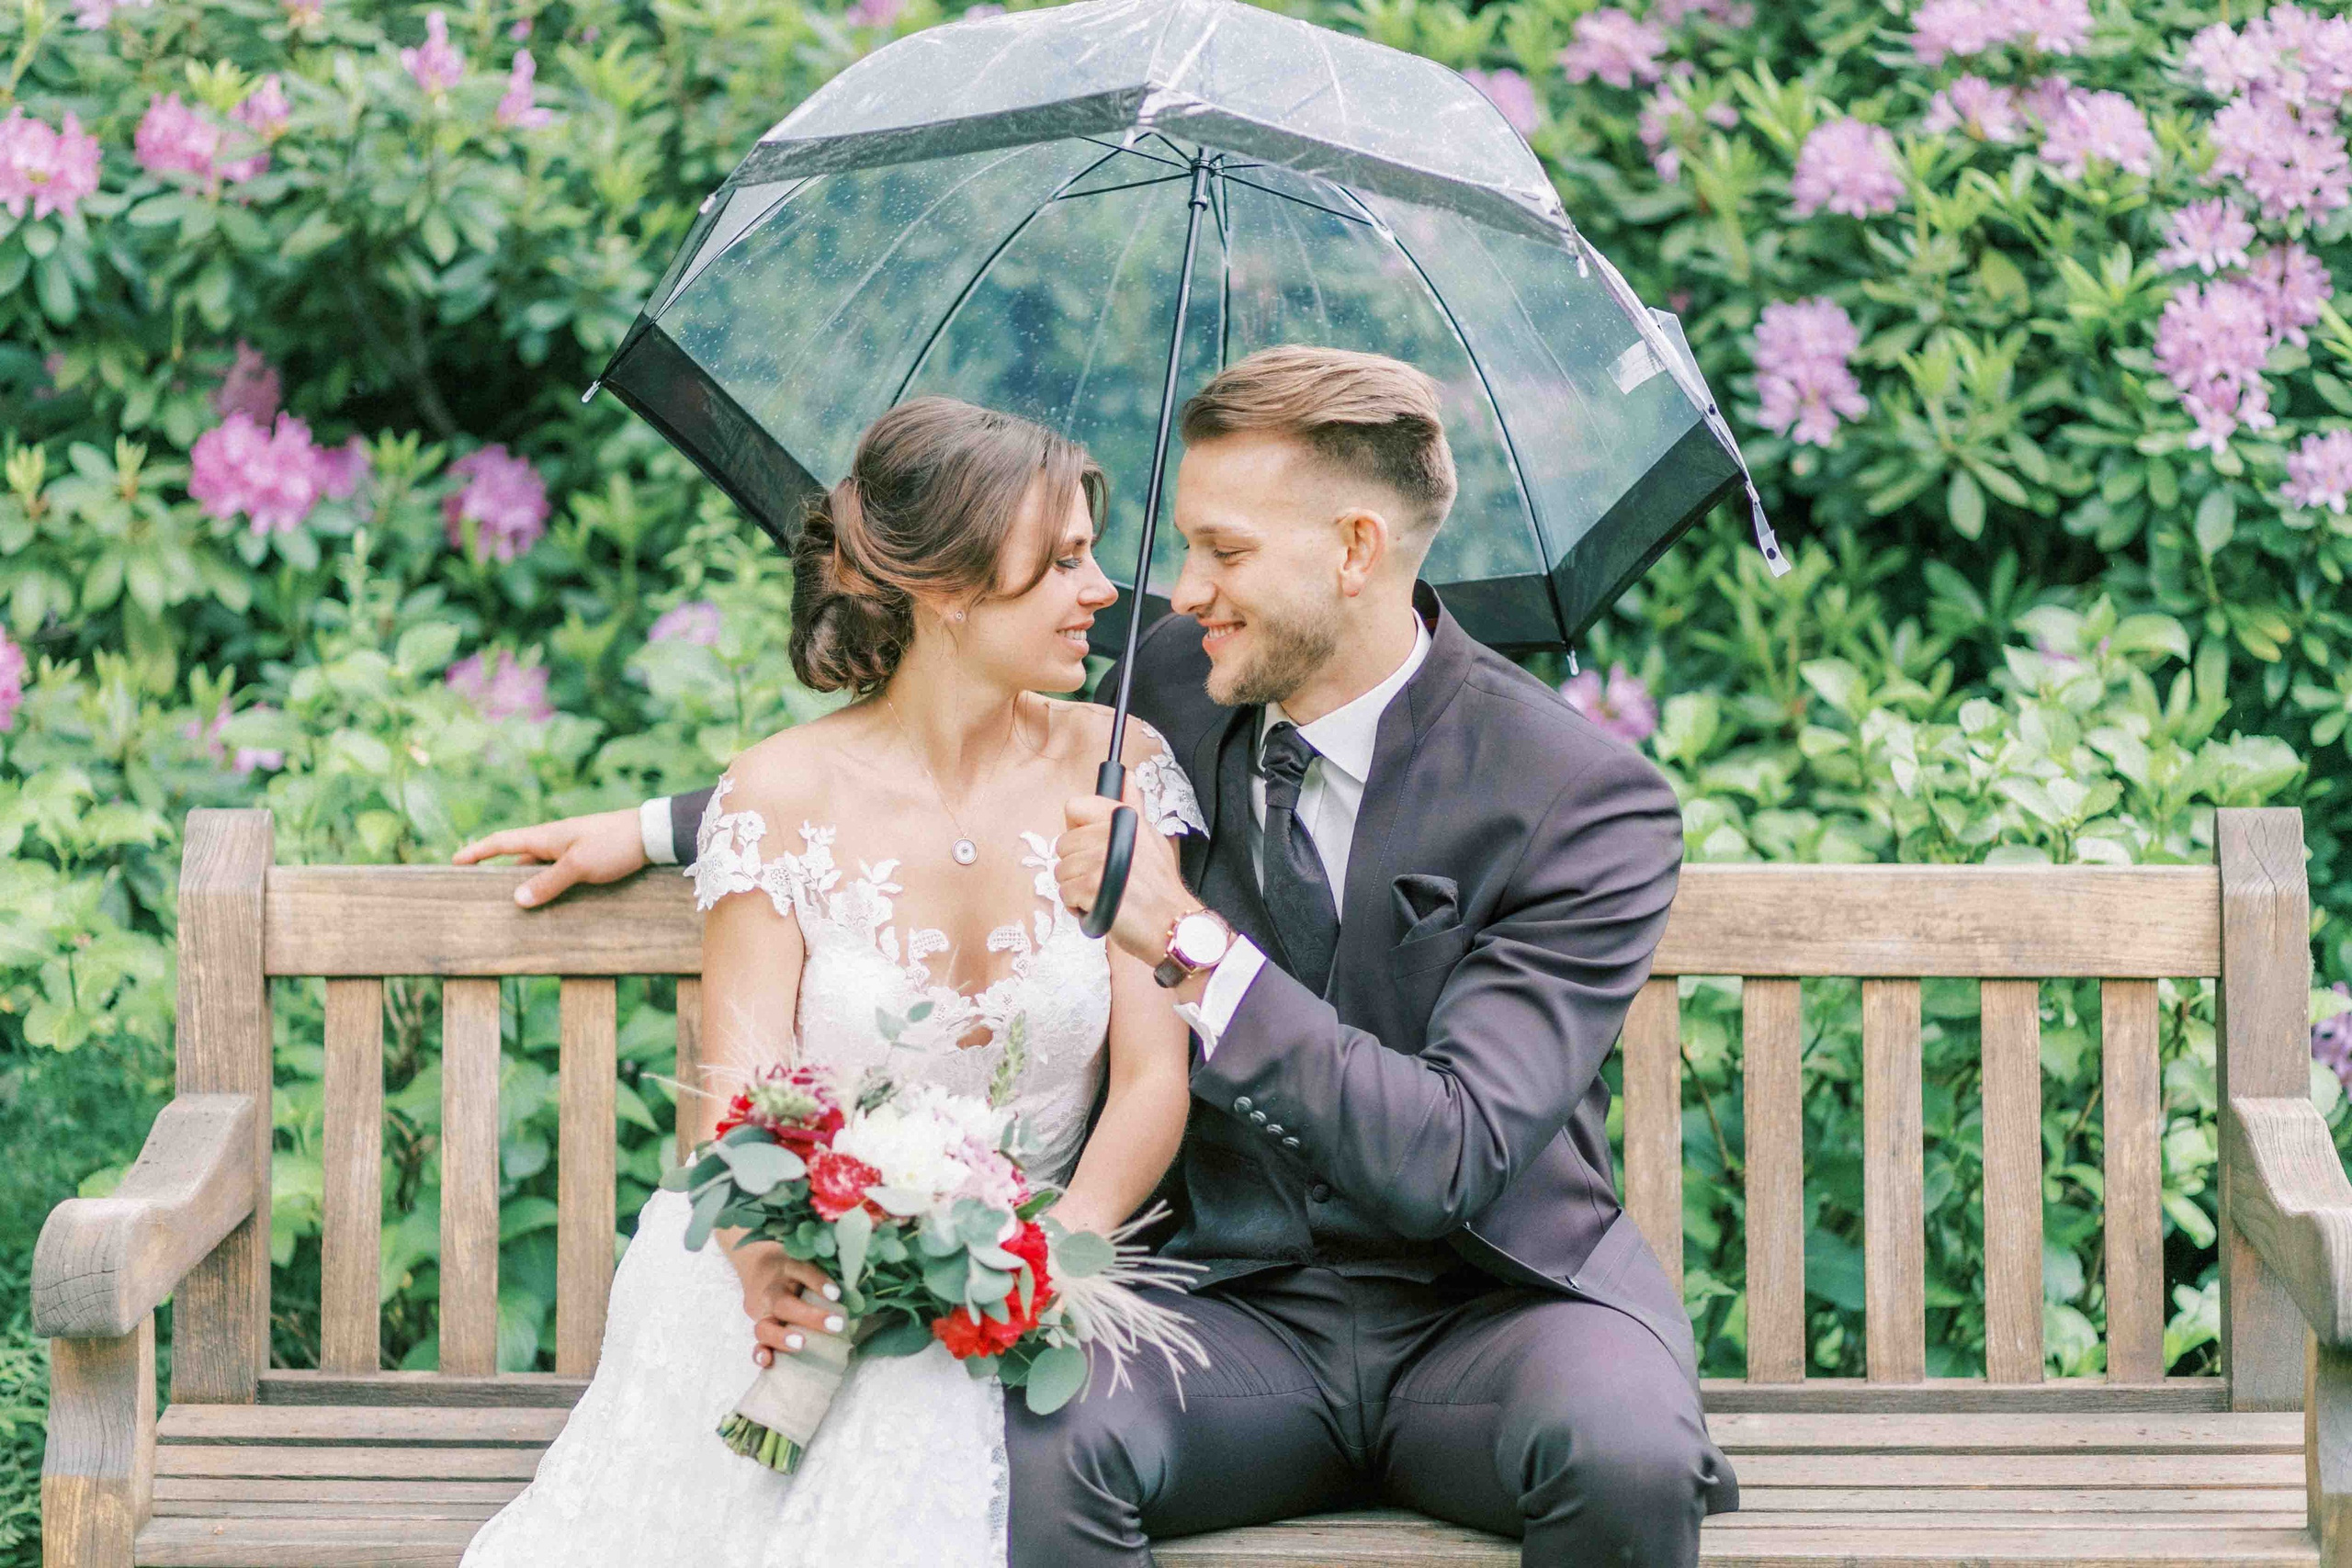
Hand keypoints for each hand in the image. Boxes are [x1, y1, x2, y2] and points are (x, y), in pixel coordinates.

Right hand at [451, 806, 647, 909]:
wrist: (651, 835)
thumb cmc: (614, 844)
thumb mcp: (579, 866)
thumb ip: (548, 883)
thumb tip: (516, 900)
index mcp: (545, 836)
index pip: (501, 842)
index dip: (476, 852)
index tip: (454, 861)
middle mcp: (553, 842)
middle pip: (516, 859)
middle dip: (496, 874)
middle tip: (477, 892)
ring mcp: (570, 850)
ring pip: (538, 869)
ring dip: (525, 885)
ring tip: (509, 908)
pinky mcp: (586, 859)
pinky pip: (557, 874)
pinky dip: (547, 887)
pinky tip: (547, 905)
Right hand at [731, 1240, 847, 1368]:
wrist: (757, 1263)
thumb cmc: (794, 1267)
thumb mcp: (808, 1259)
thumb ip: (829, 1271)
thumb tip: (858, 1292)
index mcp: (787, 1268)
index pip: (802, 1271)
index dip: (818, 1281)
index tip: (836, 1294)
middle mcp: (772, 1290)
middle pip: (784, 1303)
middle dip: (810, 1317)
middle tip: (836, 1325)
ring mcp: (761, 1311)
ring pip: (764, 1326)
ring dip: (782, 1338)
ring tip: (801, 1344)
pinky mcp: (759, 1328)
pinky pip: (756, 1343)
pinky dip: (761, 1354)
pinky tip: (769, 1361)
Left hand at [1056, 774, 1190, 965]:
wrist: (1172, 925)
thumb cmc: (1160, 887)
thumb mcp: (1151, 837)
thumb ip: (1133, 806)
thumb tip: (1127, 776)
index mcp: (1122, 817)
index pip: (1074, 807)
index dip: (1078, 831)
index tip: (1093, 847)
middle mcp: (1109, 832)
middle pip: (1063, 845)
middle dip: (1078, 867)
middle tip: (1106, 880)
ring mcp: (1098, 859)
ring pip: (1061, 872)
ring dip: (1078, 889)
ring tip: (1106, 895)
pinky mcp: (1090, 886)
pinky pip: (1065, 894)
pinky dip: (1078, 907)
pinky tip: (1101, 908)